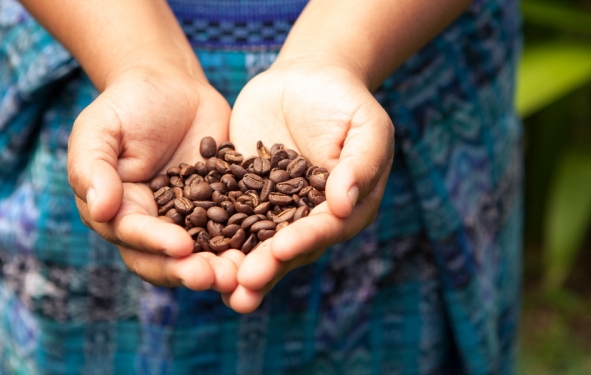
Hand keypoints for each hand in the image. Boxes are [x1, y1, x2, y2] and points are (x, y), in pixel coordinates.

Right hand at [67, 67, 242, 293]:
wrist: (171, 87)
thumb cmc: (126, 105)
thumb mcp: (99, 130)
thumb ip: (93, 168)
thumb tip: (99, 209)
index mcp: (121, 214)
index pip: (135, 237)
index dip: (157, 244)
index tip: (181, 247)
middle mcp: (157, 227)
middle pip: (170, 259)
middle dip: (192, 271)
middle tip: (216, 277)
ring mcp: (194, 220)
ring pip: (206, 253)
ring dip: (223, 267)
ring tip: (244, 273)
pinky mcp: (226, 207)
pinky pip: (240, 228)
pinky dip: (252, 242)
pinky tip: (271, 247)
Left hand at [223, 59, 393, 312]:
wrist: (307, 79)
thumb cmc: (346, 100)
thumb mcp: (366, 127)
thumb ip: (360, 164)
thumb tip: (344, 204)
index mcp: (345, 210)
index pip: (324, 230)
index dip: (303, 241)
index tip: (280, 250)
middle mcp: (309, 220)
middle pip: (287, 249)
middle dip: (265, 268)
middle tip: (242, 287)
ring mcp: (274, 211)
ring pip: (254, 243)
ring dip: (234, 266)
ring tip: (211, 283)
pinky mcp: (244, 196)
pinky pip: (225, 217)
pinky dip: (208, 233)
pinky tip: (184, 247)